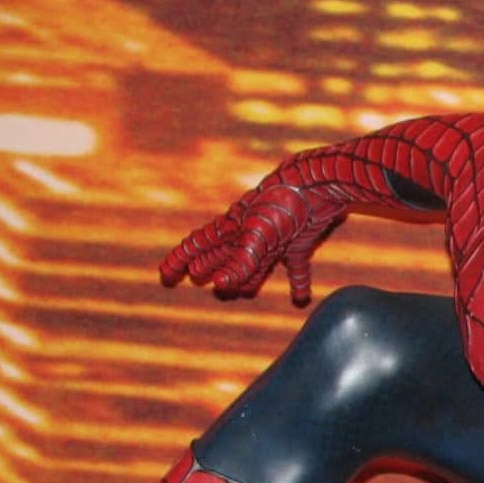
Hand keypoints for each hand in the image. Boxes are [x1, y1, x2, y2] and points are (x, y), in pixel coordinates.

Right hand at [159, 178, 347, 304]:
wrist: (318, 185)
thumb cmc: (282, 205)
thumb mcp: (257, 236)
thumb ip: (240, 262)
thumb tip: (219, 286)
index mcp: (231, 227)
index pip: (197, 245)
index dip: (179, 260)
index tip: (165, 275)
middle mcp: (248, 234)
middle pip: (224, 255)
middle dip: (210, 268)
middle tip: (196, 279)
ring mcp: (274, 239)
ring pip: (255, 264)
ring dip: (247, 279)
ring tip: (241, 292)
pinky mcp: (298, 243)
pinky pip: (296, 268)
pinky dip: (298, 283)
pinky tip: (300, 298)